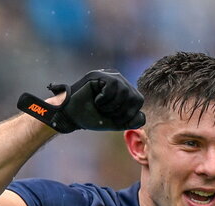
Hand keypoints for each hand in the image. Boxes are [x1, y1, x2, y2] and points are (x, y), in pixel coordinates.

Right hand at [17, 69, 144, 133]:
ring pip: (124, 92)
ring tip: (100, 107)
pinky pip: (112, 86)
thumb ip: (130, 121)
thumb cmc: (91, 118)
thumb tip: (142, 118)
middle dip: (121, 112)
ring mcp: (110, 76)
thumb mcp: (115, 122)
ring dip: (111, 106)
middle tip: (106, 113)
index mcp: (124, 91)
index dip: (129, 114)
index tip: (114, 119)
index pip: (139, 101)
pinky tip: (96, 100)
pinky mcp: (100, 74)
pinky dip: (104, 99)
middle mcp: (119, 81)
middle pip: (135, 97)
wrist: (71, 116)